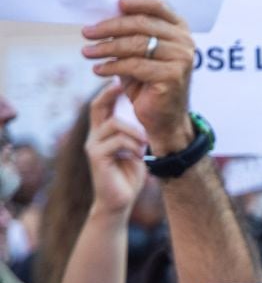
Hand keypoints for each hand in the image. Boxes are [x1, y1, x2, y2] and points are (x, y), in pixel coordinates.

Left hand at [80, 0, 194, 154]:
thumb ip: (129, 34)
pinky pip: (134, 65)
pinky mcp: (172, 76)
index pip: (158, 5)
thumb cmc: (148, 82)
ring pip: (135, 44)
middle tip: (86, 32)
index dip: (135, 2)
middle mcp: (184, 41)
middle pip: (140, 24)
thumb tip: (100, 18)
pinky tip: (98, 69)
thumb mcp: (139, 53)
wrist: (164, 118)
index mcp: (179, 30)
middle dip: (109, 27)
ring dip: (106, 47)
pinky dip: (112, 66)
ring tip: (87, 52)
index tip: (114, 5)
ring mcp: (181, 58)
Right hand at [83, 84, 148, 215]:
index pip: (101, 106)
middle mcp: (94, 137)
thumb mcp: (135, 151)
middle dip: (111, 94)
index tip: (124, 79)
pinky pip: (117, 142)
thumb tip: (147, 116)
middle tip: (126, 86)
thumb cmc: (129, 177)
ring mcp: (93, 146)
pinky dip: (132, 146)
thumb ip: (135, 135)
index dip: (110, 91)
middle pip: (98, 107)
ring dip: (135, 132)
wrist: (119, 203)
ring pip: (115, 124)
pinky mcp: (97, 158)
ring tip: (144, 145)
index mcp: (102, 134)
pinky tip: (139, 157)